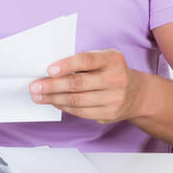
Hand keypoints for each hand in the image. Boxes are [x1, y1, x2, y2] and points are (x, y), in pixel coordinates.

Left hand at [30, 49, 147, 123]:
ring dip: (54, 99)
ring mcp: (114, 98)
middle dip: (52, 85)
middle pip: (78, 83)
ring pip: (77, 100)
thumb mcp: (104, 59)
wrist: (137, 94)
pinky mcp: (109, 113)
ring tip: (38, 96)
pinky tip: (53, 102)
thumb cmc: (111, 72)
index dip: (66, 65)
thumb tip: (50, 70)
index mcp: (112, 59)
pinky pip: (81, 112)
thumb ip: (83, 62)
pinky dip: (64, 107)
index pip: (86, 60)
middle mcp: (116, 79)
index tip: (49, 70)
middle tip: (35, 86)